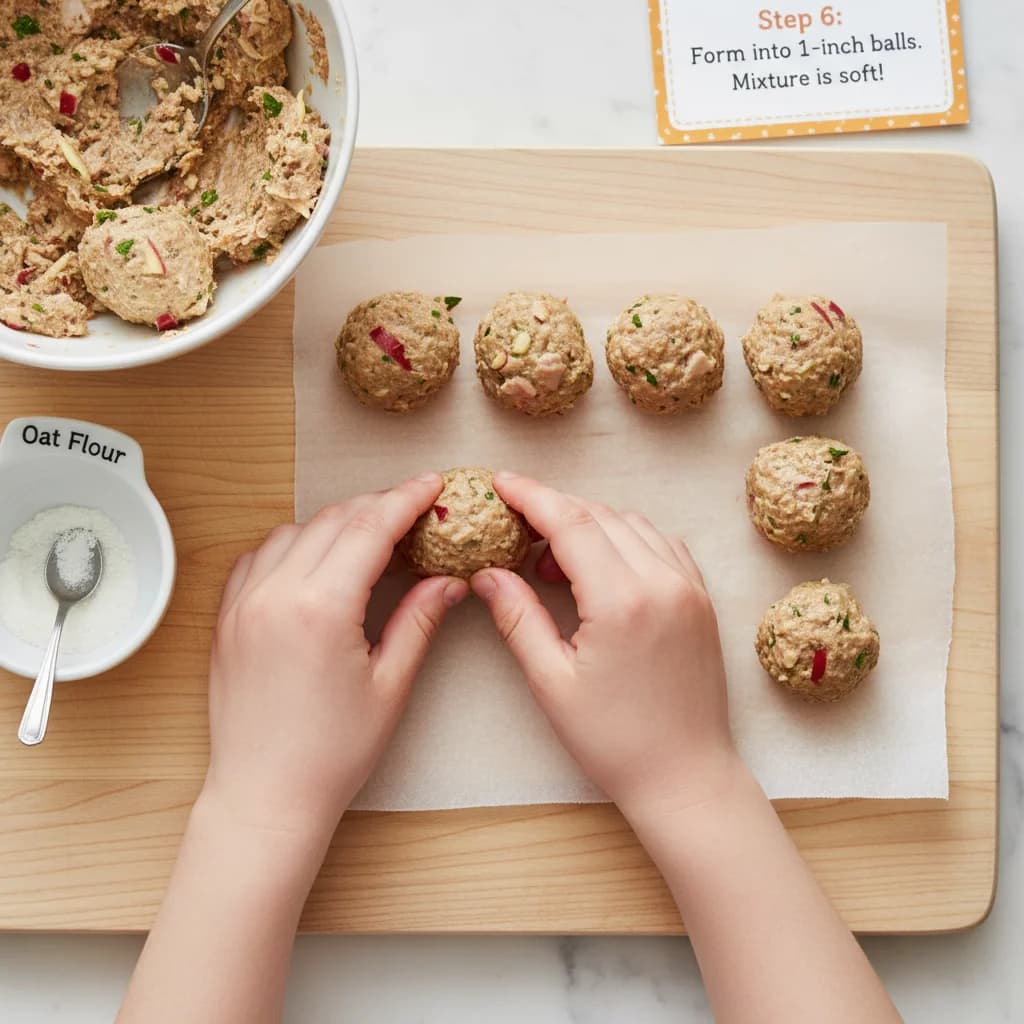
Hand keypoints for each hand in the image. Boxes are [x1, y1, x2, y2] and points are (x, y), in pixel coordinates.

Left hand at [201, 474, 467, 843]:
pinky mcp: (225, 619)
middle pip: (334, 520)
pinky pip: (256, 557)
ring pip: (294, 531)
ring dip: (335, 524)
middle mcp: (275, 594)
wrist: (265, 796)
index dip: (406, 500)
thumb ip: (419, 621)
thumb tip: (449, 580)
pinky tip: (314, 561)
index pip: (370, 528)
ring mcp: (242, 604)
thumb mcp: (390, 686)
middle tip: (413, 513)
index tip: (432, 486)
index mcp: (321, 609)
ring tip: (369, 539)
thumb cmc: (330, 754)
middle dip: (378, 507)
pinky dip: (290, 545)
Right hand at [471, 473, 735, 818]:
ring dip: (590, 523)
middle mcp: (662, 581)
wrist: (687, 777)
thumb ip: (517, 617)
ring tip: (552, 557)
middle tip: (515, 524)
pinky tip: (602, 564)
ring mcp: (689, 587)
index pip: (570, 522)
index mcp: (622, 600)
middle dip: (554, 508)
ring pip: (632, 524)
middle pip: (599, 515)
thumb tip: (487, 574)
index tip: (500, 483)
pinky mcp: (702, 600)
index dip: (531, 495)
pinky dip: (627, 538)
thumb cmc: (615, 741)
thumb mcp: (551, 683)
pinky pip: (662, 544)